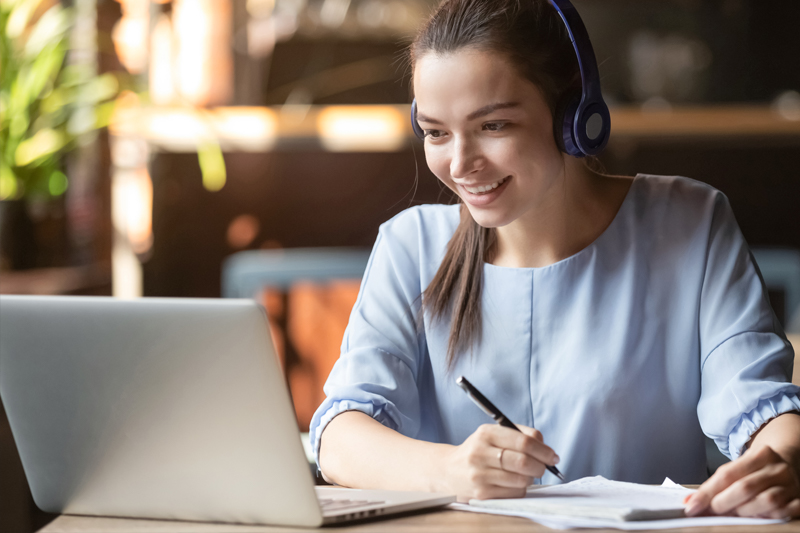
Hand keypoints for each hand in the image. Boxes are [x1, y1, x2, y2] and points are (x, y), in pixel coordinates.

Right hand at [443, 424, 559, 501]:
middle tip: (544, 467)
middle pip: (524, 461)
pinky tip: (512, 483)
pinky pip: (514, 493)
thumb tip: (545, 446)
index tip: (553, 455)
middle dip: (541, 466)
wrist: (448, 471)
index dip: (543, 450)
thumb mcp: (492, 435)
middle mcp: (480, 453)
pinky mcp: (481, 494)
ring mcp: (479, 475)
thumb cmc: (478, 451)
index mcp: (486, 433)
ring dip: (530, 478)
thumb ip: (519, 435)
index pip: (523, 441)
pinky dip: (520, 488)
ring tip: (525, 474)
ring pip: (522, 480)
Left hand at [685, 445, 799, 518]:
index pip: (727, 474)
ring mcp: (791, 485)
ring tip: (734, 515)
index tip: (691, 506)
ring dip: (744, 512)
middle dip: (723, 503)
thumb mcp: (741, 467)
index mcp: (761, 455)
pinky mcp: (799, 501)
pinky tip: (756, 518)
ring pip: (765, 501)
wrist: (792, 463)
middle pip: (745, 487)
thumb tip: (692, 501)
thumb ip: (718, 482)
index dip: (707, 492)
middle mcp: (778, 469)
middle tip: (711, 512)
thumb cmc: (760, 468)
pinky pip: (783, 513)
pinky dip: (766, 518)